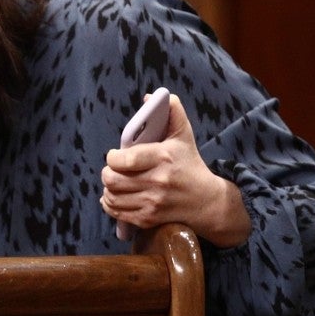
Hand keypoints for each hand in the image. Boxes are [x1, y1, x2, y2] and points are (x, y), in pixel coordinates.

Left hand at [100, 94, 250, 247]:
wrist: (207, 201)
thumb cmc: (190, 164)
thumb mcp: (184, 136)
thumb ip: (172, 112)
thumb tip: (151, 97)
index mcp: (163, 158)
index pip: (123, 160)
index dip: (112, 157)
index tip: (115, 155)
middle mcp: (157, 182)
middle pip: (112, 179)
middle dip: (107, 173)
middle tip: (113, 170)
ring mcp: (153, 203)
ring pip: (112, 197)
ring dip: (108, 189)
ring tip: (115, 182)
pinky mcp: (149, 219)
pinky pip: (117, 213)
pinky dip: (111, 204)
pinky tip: (116, 196)